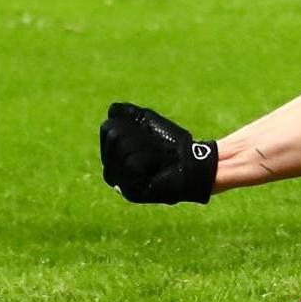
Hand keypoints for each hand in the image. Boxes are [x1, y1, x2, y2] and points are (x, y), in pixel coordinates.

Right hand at [99, 102, 216, 204]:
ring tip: (159, 158)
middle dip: (140, 136)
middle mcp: (110, 169)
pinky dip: (151, 158)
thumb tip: (111, 110)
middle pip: (114, 136)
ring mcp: (118, 183)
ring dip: (149, 147)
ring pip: (122, 148)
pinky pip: (132, 163)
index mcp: (111, 154)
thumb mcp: (147, 121)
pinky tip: (158, 167)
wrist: (193, 162)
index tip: (149, 134)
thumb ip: (127, 113)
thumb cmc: (171, 142)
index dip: (131, 125)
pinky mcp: (129, 191)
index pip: (107, 127)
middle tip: (157, 147)